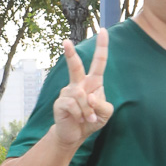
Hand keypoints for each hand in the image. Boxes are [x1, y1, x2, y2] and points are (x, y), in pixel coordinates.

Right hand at [52, 28, 113, 149]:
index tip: (103, 30)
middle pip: (75, 66)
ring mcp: (67, 92)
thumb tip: (89, 97)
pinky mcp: (60, 103)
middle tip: (66, 41)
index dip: (102, 47)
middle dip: (70, 54)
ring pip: (81, 96)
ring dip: (89, 111)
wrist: (75, 134)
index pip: (99, 62)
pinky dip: (81, 115)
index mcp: (92, 82)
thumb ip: (103, 104)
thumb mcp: (106, 114)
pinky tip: (79, 120)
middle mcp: (78, 83)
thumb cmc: (92, 120)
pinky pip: (73, 106)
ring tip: (88, 119)